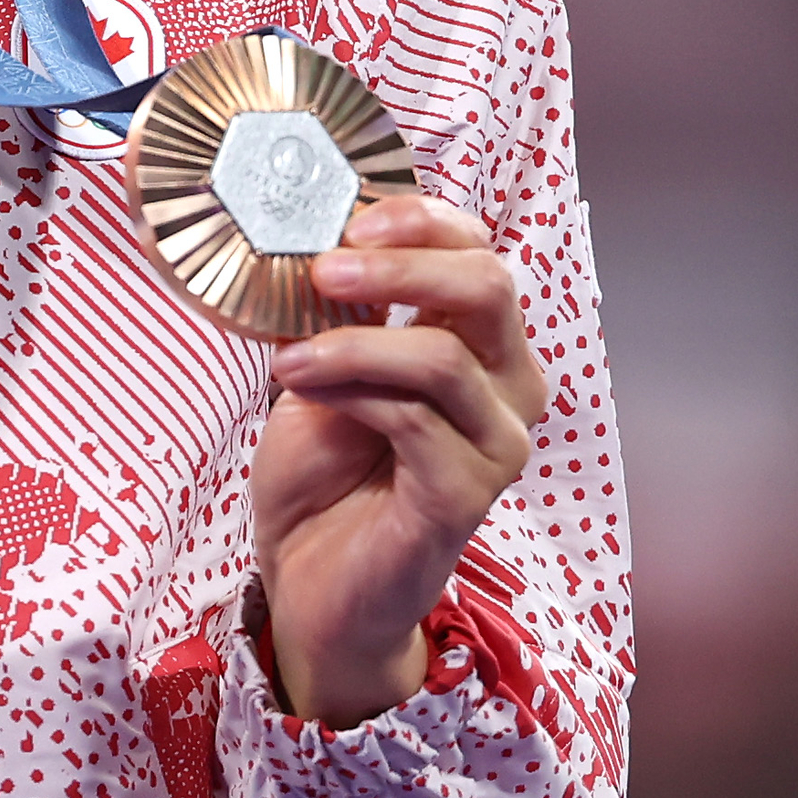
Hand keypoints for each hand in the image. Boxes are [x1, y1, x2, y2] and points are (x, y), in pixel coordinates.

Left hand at [247, 195, 541, 727]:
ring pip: (445, 357)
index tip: (350, 221)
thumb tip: (311, 234)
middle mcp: (509, 388)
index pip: (480, 252)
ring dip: (355, 343)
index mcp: (481, 345)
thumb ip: (338, 309)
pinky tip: (301, 388)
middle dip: (400, 267)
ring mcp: (497, 444)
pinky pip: (415, 420)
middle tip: (323, 269)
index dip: (423, 221)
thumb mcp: (322, 366)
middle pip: (489, 288)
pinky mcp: (466, 494)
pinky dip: (351, 392)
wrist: (308, 576)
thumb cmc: (322, 470)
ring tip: (288, 357)